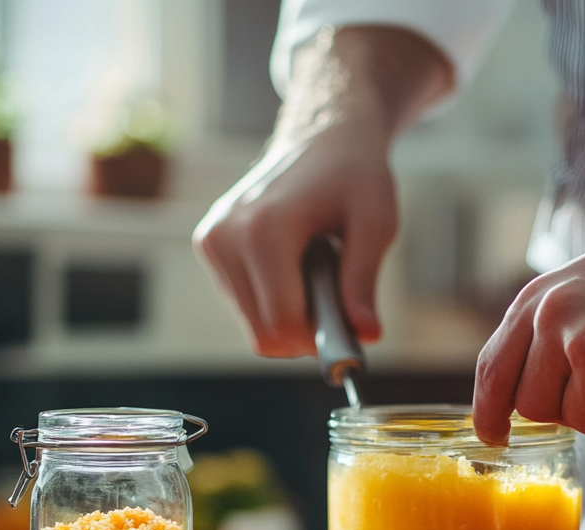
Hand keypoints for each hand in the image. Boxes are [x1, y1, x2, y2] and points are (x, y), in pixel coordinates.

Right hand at [193, 26, 450, 357]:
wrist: (321, 134)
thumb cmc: (355, 175)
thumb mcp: (376, 223)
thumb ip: (363, 281)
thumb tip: (366, 336)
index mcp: (264, 229)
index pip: (280, 326)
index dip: (319, 339)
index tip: (350, 325)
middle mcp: (225, 235)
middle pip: (263, 334)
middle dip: (306, 329)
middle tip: (338, 293)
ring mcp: (211, 240)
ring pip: (252, 324)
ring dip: (291, 311)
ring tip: (315, 265)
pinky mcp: (208, 244)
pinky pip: (243, 304)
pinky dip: (274, 297)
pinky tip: (293, 261)